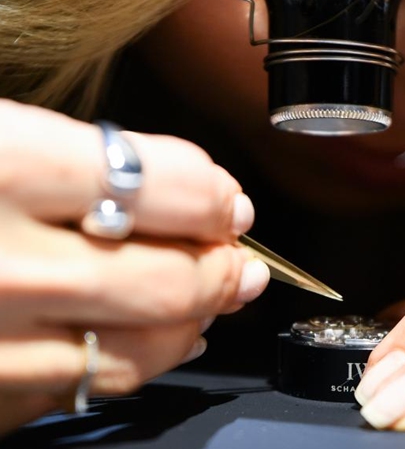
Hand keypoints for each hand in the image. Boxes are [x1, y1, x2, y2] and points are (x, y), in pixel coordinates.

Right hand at [0, 100, 269, 433]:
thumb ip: (78, 158)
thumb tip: (184, 186)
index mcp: (7, 167)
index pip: (169, 188)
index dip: (214, 196)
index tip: (226, 201)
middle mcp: (6, 266)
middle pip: (172, 282)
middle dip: (221, 270)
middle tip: (238, 259)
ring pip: (141, 352)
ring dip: (190, 324)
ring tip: (208, 298)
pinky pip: (85, 389)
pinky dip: (131, 364)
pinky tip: (142, 341)